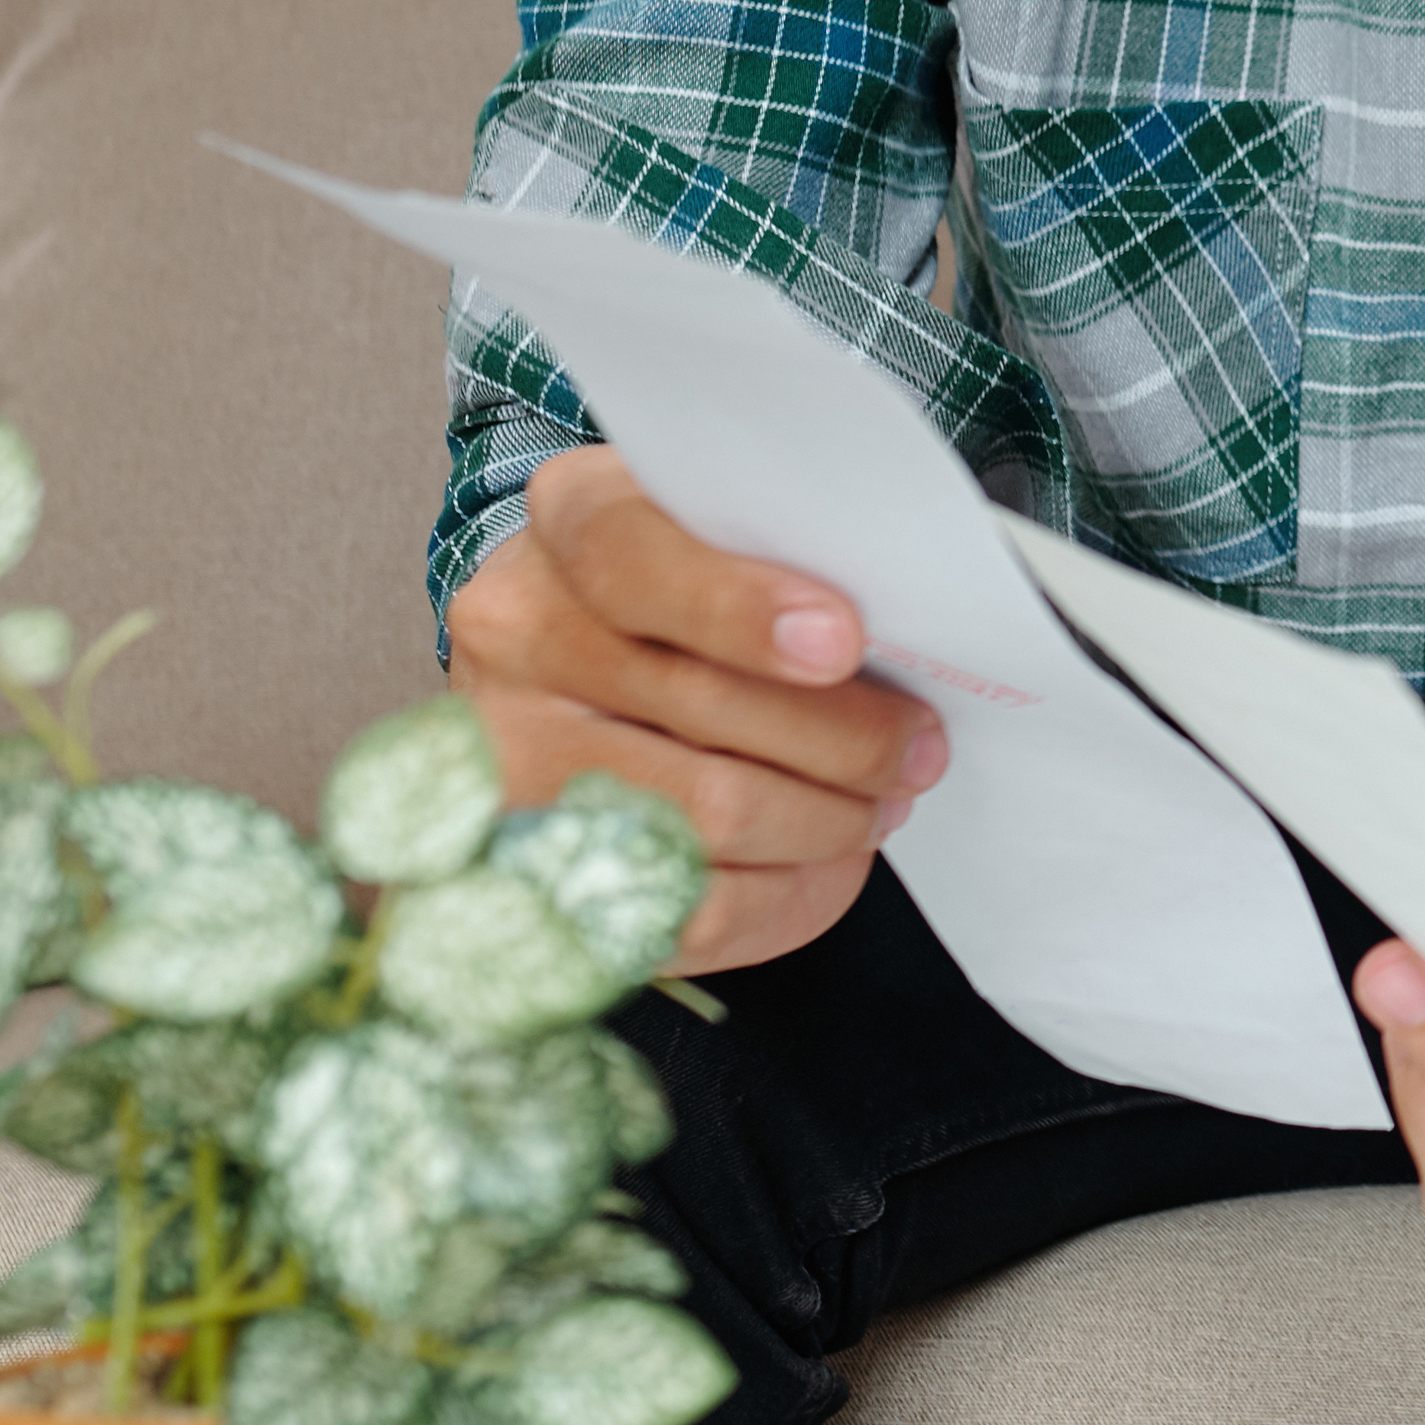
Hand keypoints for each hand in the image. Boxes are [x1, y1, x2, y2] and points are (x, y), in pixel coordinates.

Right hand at [446, 444, 948, 972]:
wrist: (573, 645)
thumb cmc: (693, 576)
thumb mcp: (728, 522)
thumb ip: (792, 550)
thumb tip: (903, 634)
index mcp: (569, 515)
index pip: (629, 556)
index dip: (738, 606)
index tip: (842, 643)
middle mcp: (513, 630)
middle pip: (697, 704)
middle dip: (846, 741)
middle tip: (919, 751)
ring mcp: (505, 755)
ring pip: (705, 815)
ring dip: (826, 822)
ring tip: (878, 805)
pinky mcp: (529, 863)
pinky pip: (684, 909)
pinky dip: (786, 895)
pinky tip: (828, 865)